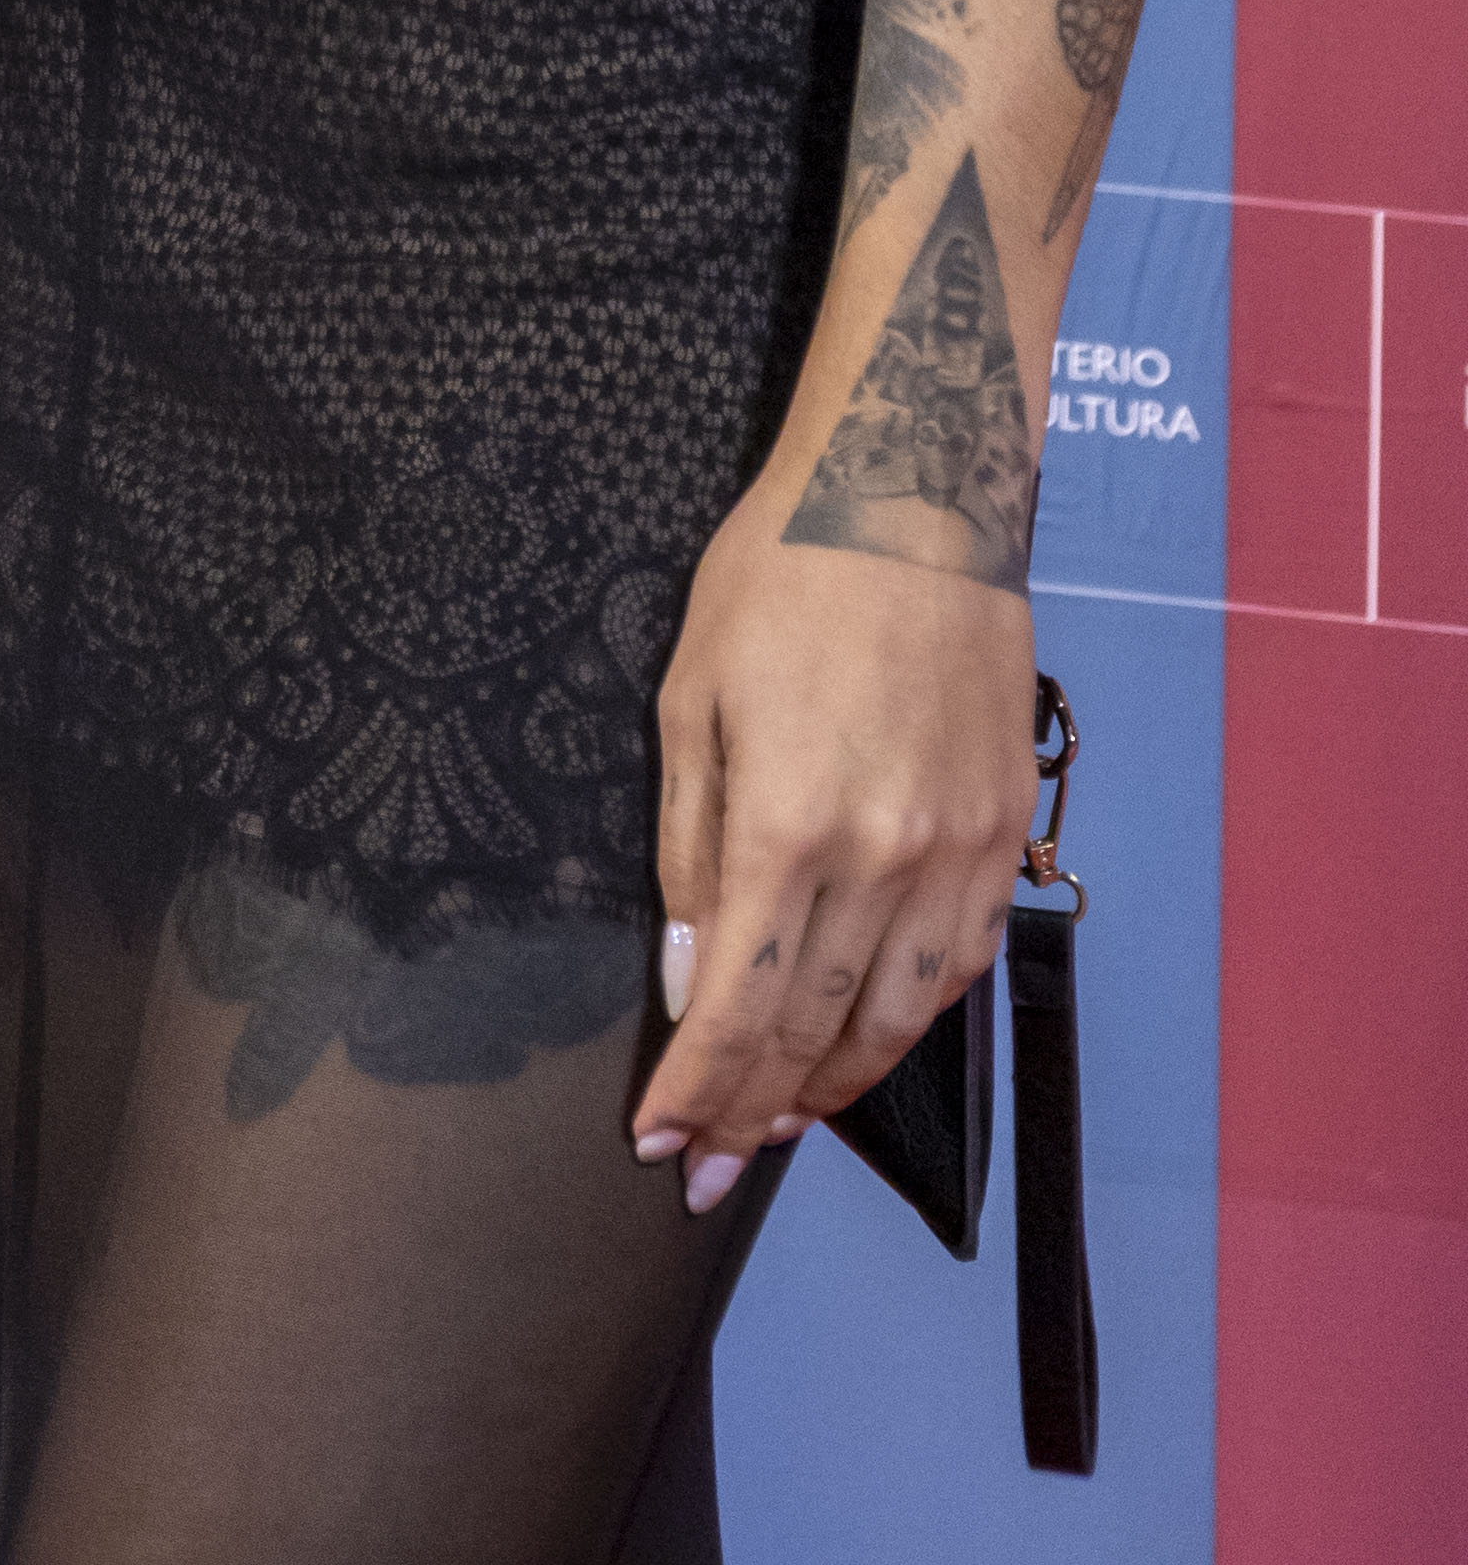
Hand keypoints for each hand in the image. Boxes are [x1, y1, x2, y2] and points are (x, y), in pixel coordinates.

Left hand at [635, 473, 1033, 1202]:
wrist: (917, 496)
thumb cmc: (779, 576)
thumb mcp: (690, 696)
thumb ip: (686, 845)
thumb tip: (686, 976)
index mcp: (787, 824)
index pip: (735, 1005)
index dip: (696, 1089)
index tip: (660, 1144)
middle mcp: (882, 859)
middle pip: (812, 1031)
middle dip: (751, 1113)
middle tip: (708, 1168)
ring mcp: (957, 853)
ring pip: (896, 1019)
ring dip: (834, 1087)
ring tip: (779, 1123)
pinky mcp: (1005, 834)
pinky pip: (958, 965)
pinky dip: (909, 1022)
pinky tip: (867, 1039)